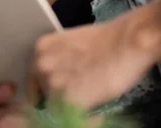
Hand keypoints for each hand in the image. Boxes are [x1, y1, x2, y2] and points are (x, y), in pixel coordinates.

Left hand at [29, 0, 160, 108]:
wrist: (127, 41)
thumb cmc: (108, 41)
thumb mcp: (71, 44)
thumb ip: (58, 61)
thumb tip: (58, 78)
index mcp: (40, 49)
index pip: (32, 81)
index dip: (45, 91)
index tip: (56, 96)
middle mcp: (41, 65)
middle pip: (41, 95)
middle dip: (58, 98)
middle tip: (80, 94)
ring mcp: (53, 83)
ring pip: (55, 108)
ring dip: (70, 107)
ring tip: (91, 95)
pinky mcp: (69, 99)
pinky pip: (70, 119)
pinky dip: (83, 117)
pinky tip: (95, 108)